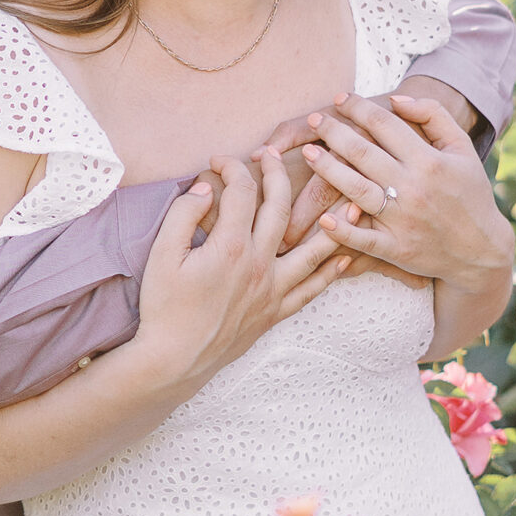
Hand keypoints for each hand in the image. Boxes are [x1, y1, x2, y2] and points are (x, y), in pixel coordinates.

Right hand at [138, 152, 346, 393]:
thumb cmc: (163, 308)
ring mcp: (271, 289)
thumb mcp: (161, 254)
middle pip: (279, 207)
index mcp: (230, 246)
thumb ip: (183, 214)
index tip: (219, 161)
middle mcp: (259, 264)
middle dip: (278, 174)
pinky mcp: (274, 311)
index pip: (241, 191)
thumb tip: (205, 188)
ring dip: (334, 223)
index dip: (231, 168)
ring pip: (313, 249)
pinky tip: (346, 257)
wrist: (173, 360)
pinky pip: (311, 290)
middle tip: (274, 155)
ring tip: (354, 201)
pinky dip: (331, 272)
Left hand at [302, 94, 514, 299]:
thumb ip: (434, 115)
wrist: (481, 251)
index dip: (359, 108)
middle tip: (314, 119)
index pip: (385, 125)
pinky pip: (362, 239)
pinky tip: (323, 217)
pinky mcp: (396, 249)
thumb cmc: (469, 194)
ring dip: (327, 169)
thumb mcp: (462, 149)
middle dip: (334, 132)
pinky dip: (341, 229)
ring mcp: (403, 220)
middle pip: (363, 153)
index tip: (340, 98)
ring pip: (355, 189)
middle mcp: (414, 188)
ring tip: (307, 152)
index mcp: (430, 161)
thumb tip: (395, 98)